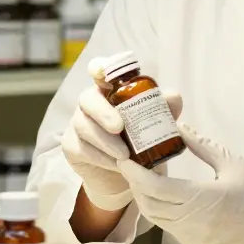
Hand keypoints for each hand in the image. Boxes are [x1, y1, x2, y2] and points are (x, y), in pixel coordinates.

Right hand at [61, 54, 181, 210]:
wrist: (126, 176)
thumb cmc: (141, 141)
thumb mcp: (157, 124)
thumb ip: (166, 108)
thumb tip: (172, 97)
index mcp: (111, 90)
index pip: (100, 70)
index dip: (98, 67)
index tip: (101, 72)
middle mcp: (92, 102)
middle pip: (88, 98)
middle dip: (103, 112)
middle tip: (119, 127)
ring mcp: (79, 123)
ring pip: (83, 125)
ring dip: (104, 141)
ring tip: (124, 155)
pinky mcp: (71, 145)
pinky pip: (80, 148)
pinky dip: (99, 157)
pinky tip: (115, 164)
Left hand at [117, 121, 243, 243]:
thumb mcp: (232, 162)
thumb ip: (202, 145)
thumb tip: (179, 126)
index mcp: (202, 199)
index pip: (156, 188)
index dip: (135, 174)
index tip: (125, 159)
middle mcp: (193, 223)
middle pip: (149, 205)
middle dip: (135, 185)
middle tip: (130, 165)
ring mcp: (192, 238)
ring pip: (156, 219)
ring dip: (146, 199)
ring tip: (144, 178)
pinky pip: (170, 227)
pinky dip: (162, 211)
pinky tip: (165, 196)